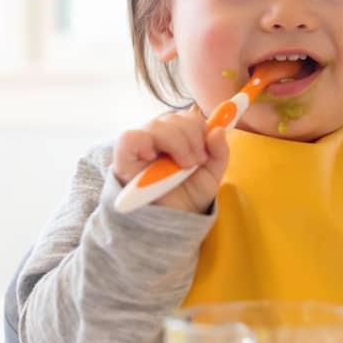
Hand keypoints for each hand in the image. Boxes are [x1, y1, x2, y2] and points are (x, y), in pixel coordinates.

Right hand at [112, 106, 229, 213]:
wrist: (172, 226)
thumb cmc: (186, 199)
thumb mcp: (210, 176)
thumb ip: (219, 152)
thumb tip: (217, 129)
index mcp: (176, 139)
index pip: (186, 116)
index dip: (199, 126)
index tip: (207, 147)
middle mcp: (156, 138)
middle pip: (173, 117)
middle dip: (192, 136)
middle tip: (197, 161)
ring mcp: (140, 146)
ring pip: (157, 124)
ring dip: (177, 142)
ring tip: (183, 165)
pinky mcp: (124, 158)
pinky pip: (131, 138)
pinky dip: (146, 143)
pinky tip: (155, 159)